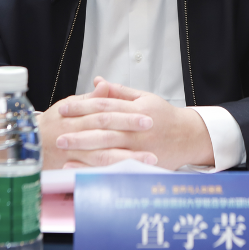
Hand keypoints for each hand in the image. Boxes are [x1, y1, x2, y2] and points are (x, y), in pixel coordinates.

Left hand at [56, 78, 215, 170]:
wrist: (190, 136)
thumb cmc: (166, 117)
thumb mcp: (145, 98)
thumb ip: (119, 92)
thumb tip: (97, 81)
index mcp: (136, 109)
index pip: (105, 106)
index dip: (82, 107)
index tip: (64, 109)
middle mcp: (137, 128)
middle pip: (103, 128)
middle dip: (79, 131)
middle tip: (58, 134)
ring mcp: (139, 147)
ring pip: (108, 148)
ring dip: (84, 150)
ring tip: (64, 150)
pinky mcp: (141, 163)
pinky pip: (114, 166)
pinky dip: (94, 168)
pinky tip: (78, 167)